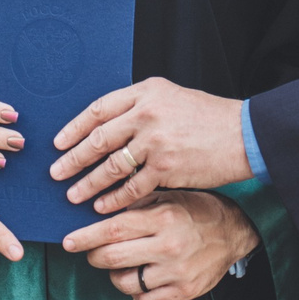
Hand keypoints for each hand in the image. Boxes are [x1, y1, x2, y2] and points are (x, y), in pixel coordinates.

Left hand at [50, 77, 249, 214]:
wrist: (242, 135)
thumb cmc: (208, 117)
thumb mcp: (172, 97)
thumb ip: (141, 106)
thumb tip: (107, 124)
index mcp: (146, 92)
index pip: (98, 109)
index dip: (74, 127)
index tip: (58, 143)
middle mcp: (147, 113)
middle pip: (98, 139)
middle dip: (73, 159)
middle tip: (56, 174)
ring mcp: (156, 141)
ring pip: (110, 166)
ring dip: (88, 183)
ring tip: (73, 196)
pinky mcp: (166, 167)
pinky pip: (131, 187)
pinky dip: (114, 199)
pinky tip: (103, 207)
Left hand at [64, 192, 256, 299]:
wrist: (234, 233)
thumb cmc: (196, 210)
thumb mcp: (167, 196)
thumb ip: (135, 204)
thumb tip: (96, 210)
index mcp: (162, 218)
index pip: (112, 229)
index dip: (85, 237)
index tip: (68, 241)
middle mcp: (168, 247)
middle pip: (113, 258)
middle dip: (93, 256)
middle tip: (89, 251)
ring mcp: (176, 273)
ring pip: (125, 283)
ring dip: (113, 274)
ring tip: (120, 263)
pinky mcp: (183, 292)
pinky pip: (144, 299)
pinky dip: (135, 289)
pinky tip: (140, 275)